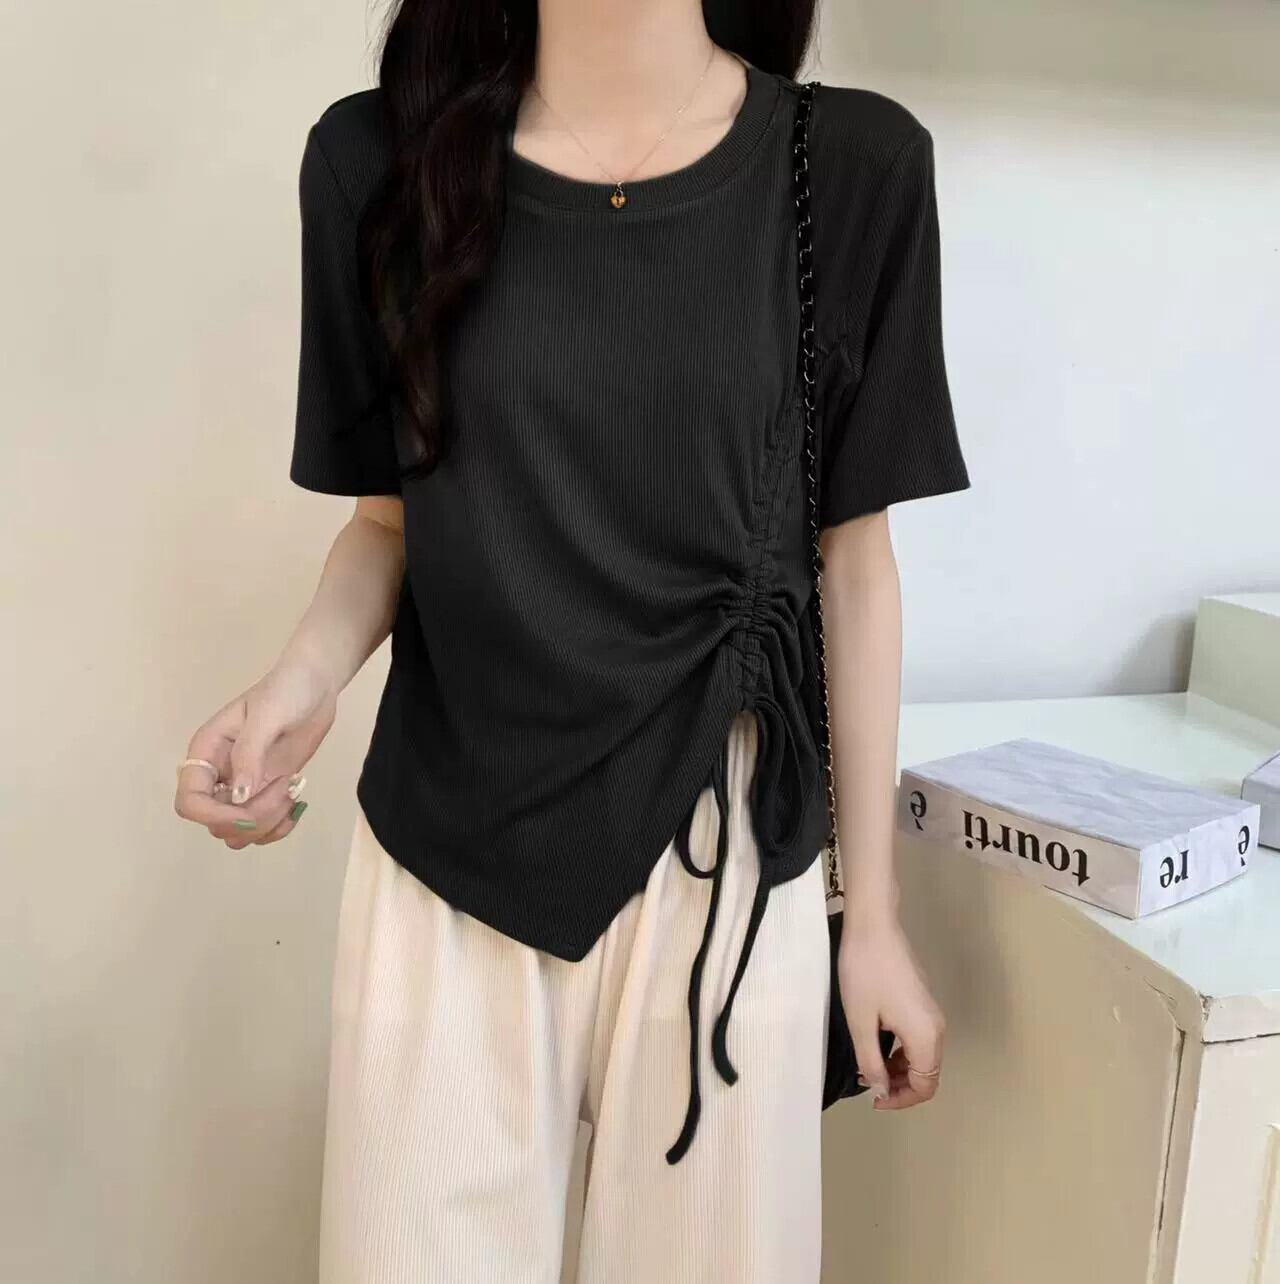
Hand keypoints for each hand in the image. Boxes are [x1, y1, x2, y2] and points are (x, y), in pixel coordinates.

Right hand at [173, 658, 337, 847]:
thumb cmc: (287, 691)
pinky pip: (261, 829)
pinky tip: (296, 806)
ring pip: (238, 832)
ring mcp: (242, 787)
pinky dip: (279, 827)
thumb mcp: (266, 716)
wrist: (316, 685)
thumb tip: (238, 798)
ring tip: (292, 793)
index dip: (213, 817)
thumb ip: (250, 755)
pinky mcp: (265, 793)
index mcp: (207, 752)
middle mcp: (218, 775)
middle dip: (253, 818)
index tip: (249, 813)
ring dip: (268, 825)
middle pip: (217, 823)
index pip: (189, 801)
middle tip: (285, 789)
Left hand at [838, 911, 944, 1109]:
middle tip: (867, 1083)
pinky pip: (918, 1038)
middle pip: (927, 1073)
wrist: (874, 927)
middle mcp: (936, 1028)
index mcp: (926, 1037)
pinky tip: (876, 1043)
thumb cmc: (865, 973)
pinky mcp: (923, 1000)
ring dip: (898, 1067)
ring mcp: (932, 1012)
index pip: (926, 1086)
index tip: (874, 1099)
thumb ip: (872, 1062)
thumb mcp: (861, 1023)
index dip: (901, 1100)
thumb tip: (882, 1090)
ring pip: (922, 1056)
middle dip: (899, 1085)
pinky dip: (900, 1049)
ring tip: (867, 1065)